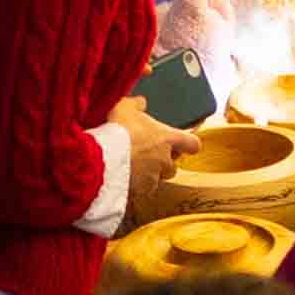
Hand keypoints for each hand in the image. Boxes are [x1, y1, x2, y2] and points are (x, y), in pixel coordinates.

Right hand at [114, 105, 187, 222]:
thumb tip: (141, 102)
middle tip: (147, 155)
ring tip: (132, 168)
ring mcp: (153, 178)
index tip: (184, 144)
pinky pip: (141, 191)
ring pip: (157, 180)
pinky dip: (135, 186)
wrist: (102, 156)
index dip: (189, 144)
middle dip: (163, 163)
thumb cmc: (117, 130)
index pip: (192, 143)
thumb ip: (136, 105)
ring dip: (149, 175)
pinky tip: (122, 179)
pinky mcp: (140, 191)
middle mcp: (164, 160)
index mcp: (167, 138)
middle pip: (173, 166)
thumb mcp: (124, 107)